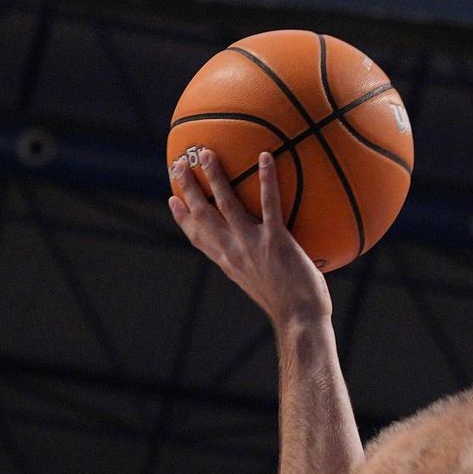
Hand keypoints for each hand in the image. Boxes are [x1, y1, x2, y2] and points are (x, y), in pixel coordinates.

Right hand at [168, 148, 330, 322]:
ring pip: (226, 203)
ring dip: (214, 176)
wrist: (299, 319)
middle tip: (179, 164)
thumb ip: (258, 266)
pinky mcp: (276, 240)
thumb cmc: (289, 306)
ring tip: (207, 153)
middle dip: (188, 188)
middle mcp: (233, 252)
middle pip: (203, 214)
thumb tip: (266, 256)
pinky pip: (269, 203)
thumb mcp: (263, 285)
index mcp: (228, 263)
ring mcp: (252, 245)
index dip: (183, 218)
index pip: (198, 237)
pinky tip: (265, 156)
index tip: (173, 200)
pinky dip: (267, 178)